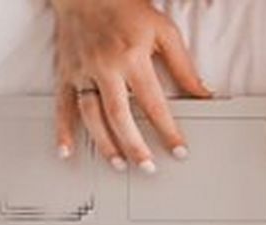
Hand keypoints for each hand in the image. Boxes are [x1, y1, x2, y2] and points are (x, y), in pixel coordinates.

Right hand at [51, 0, 210, 171]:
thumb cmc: (126, 6)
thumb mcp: (164, 31)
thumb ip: (183, 66)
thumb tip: (203, 93)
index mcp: (132, 56)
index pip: (153, 104)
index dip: (168, 131)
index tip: (178, 151)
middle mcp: (105, 66)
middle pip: (120, 116)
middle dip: (135, 146)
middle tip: (148, 168)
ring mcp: (82, 72)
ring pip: (91, 116)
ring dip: (105, 144)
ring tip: (119, 164)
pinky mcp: (66, 74)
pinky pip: (62, 106)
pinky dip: (62, 131)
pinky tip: (66, 151)